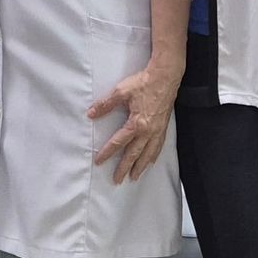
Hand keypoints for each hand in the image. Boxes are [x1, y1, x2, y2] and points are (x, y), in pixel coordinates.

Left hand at [89, 57, 182, 184]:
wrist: (166, 77)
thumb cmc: (144, 83)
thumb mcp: (121, 92)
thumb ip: (105, 105)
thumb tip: (91, 114)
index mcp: (136, 124)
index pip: (118, 143)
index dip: (107, 153)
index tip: (99, 162)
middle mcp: (148, 131)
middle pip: (134, 154)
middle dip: (125, 168)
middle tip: (117, 180)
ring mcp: (157, 131)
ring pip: (148, 154)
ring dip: (141, 166)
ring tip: (134, 177)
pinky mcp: (164, 127)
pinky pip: (159, 146)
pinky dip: (154, 156)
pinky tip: (151, 162)